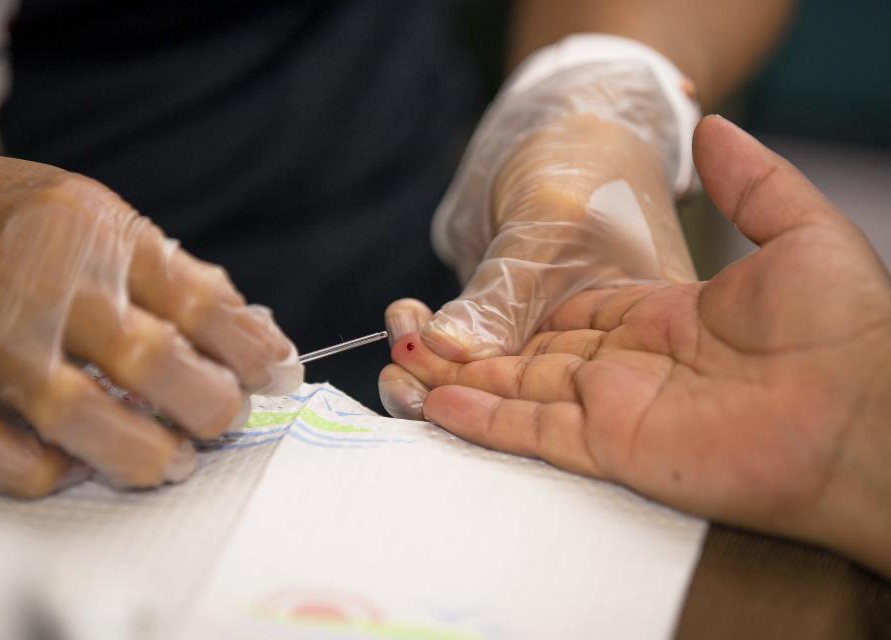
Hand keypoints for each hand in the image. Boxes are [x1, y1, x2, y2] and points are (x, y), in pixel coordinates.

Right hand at [0, 146, 301, 497]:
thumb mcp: (110, 223)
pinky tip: (76, 465)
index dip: (254, 352)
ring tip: (175, 460)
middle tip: (224, 420)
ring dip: (142, 452)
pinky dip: (46, 473)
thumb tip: (262, 342)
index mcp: (98, 237)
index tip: (282, 377)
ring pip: (76, 414)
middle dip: (209, 405)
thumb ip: (182, 280)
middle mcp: (45, 286)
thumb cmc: (29, 227)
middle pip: (149, 359)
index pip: (199, 301)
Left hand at [381, 53, 698, 416]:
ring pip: (480, 376)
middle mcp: (597, 354)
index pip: (566, 405)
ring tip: (404, 323)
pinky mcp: (506, 318)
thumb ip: (506, 294)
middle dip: (449, 388)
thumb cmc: (588, 161)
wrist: (570, 120)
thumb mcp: (554, 220)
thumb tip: (448, 351)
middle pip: (517, 403)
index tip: (427, 388)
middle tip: (400, 363)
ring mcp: (546, 337)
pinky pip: (462, 346)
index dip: (493, 411)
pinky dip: (427, 336)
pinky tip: (406, 313)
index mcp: (640, 343)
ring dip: (429, 361)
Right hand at [386, 116, 890, 577]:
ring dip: (466, 383)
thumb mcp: (799, 229)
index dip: (525, 309)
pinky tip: (441, 406)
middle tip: (418, 340)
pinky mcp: (616, 448)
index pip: (573, 315)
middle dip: (475, 350)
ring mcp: (620, 409)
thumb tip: (714, 126)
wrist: (869, 412)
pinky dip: (486, 422)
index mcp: (664, 321)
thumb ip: (750, 179)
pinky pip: (536, 434)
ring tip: (409, 369)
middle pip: (533, 357)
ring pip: (522, 395)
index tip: (478, 305)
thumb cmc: (849, 327)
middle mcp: (633, 367)